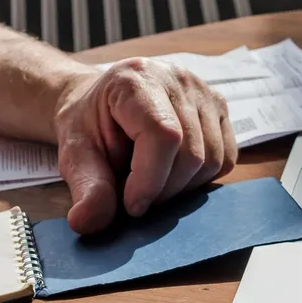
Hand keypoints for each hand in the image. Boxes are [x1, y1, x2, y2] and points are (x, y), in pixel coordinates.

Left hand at [53, 58, 237, 233]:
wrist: (104, 104)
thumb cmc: (90, 125)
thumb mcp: (75, 153)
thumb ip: (85, 186)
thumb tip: (88, 223)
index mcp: (137, 80)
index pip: (164, 135)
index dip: (151, 180)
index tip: (133, 206)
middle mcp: (178, 79)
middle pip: (192, 154)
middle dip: (164, 190)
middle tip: (136, 194)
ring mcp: (205, 92)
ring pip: (212, 161)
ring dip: (182, 187)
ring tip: (152, 181)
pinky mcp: (220, 109)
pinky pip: (226, 159)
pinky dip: (201, 178)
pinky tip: (174, 172)